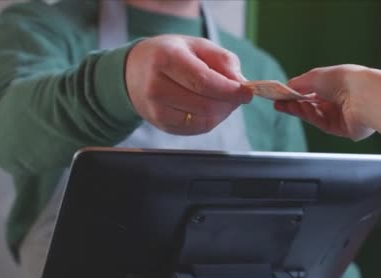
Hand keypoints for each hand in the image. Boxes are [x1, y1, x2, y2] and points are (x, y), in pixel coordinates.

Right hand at [125, 35, 252, 134]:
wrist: (133, 72)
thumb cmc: (169, 55)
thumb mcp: (196, 45)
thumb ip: (222, 60)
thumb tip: (241, 82)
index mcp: (166, 59)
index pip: (204, 81)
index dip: (230, 90)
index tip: (247, 92)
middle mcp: (156, 86)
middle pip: (205, 104)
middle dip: (229, 103)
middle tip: (238, 96)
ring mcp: (156, 109)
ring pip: (203, 120)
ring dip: (222, 112)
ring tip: (224, 99)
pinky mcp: (161, 125)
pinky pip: (197, 129)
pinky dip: (211, 120)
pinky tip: (211, 107)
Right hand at [274, 65, 374, 140]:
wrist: (363, 94)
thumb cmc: (342, 79)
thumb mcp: (314, 76)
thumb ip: (298, 83)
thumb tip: (285, 87)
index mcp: (335, 85)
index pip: (311, 91)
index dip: (295, 94)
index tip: (280, 96)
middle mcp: (338, 100)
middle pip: (311, 105)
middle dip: (293, 105)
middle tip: (277, 104)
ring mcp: (340, 116)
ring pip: (314, 115)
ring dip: (299, 110)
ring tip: (285, 106)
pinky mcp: (342, 129)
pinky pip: (322, 123)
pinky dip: (310, 116)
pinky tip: (301, 109)